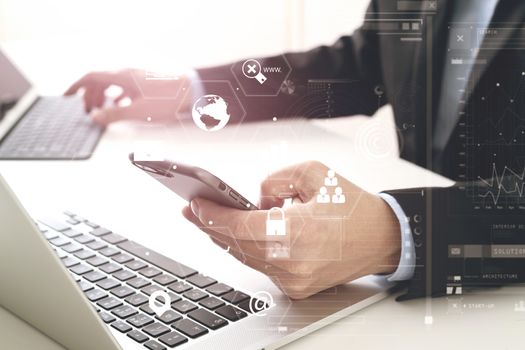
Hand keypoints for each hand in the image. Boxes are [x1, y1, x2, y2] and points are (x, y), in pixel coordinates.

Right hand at [64, 69, 190, 124]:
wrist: (194, 92)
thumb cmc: (170, 99)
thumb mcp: (139, 111)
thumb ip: (115, 114)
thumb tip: (94, 117)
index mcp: (123, 76)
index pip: (91, 77)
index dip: (76, 87)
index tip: (66, 96)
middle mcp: (128, 73)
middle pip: (100, 81)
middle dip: (89, 95)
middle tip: (86, 111)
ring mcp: (138, 78)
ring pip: (112, 84)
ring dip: (103, 96)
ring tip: (101, 110)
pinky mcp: (147, 84)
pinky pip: (125, 87)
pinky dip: (117, 96)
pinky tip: (120, 105)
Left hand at [182, 161, 400, 298]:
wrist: (380, 238)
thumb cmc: (352, 207)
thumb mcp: (313, 174)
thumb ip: (274, 181)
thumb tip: (254, 200)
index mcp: (298, 233)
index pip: (240, 226)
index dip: (213, 215)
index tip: (195, 204)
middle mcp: (293, 262)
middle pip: (237, 244)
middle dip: (211, 225)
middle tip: (193, 210)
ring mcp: (293, 279)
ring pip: (246, 257)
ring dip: (226, 238)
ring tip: (209, 220)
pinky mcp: (296, 286)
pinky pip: (261, 266)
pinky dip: (246, 249)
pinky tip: (236, 235)